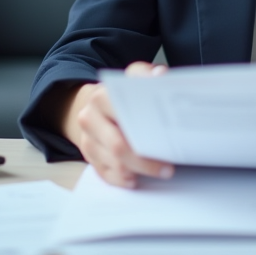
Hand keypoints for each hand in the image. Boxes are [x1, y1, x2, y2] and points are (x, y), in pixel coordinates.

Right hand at [62, 62, 174, 187]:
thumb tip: (160, 75)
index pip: (120, 110)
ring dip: (139, 171)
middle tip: (168, 167)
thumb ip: (147, 75)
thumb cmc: (123, 96)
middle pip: (118, 145)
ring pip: (114, 163)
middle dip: (145, 160)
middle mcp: (89, 117)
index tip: (165, 134)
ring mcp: (87, 139)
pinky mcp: (88, 156)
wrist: (96, 107)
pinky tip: (138, 178)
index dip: (144, 124)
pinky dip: (124, 179)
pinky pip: (106, 174)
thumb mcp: (134, 77)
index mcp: (102, 96)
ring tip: (162, 171)